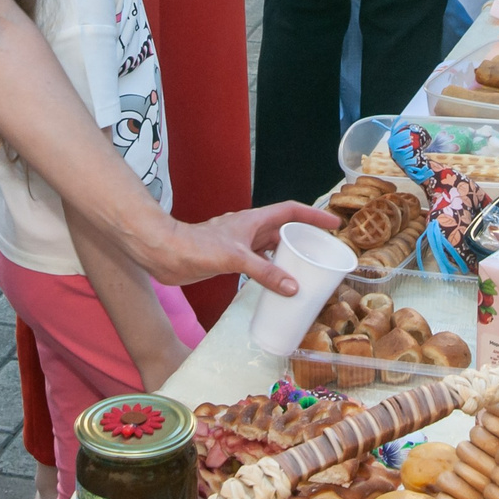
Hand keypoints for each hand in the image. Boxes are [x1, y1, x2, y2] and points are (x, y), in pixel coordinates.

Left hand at [137, 201, 343, 293]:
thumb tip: (293, 287)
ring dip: (287, 256)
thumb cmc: (197, 246)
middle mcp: (249, 230)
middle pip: (284, 230)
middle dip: (304, 238)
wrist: (165, 253)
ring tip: (306, 270)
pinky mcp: (229, 259)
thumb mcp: (235, 258)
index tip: (334, 223)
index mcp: (254, 220)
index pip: (291, 211)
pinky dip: (270, 271)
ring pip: (271, 248)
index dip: (313, 216)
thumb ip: (264, 272)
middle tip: (323, 252)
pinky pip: (258, 263)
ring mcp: (239, 244)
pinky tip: (275, 285)